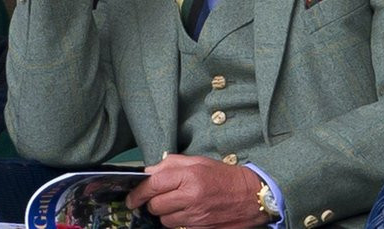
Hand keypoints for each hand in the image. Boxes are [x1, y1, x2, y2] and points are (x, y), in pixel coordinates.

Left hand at [125, 154, 268, 228]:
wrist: (251, 196)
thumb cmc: (223, 176)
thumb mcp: (197, 161)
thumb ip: (170, 164)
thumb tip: (148, 172)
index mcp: (189, 176)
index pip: (152, 185)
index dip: (138, 192)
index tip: (131, 197)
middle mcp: (191, 197)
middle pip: (155, 206)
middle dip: (152, 203)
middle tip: (158, 198)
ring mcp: (197, 216)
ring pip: (165, 221)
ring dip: (165, 214)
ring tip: (176, 205)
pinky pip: (179, 228)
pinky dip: (178, 222)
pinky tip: (186, 214)